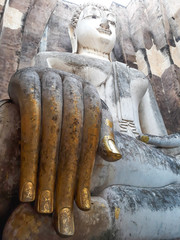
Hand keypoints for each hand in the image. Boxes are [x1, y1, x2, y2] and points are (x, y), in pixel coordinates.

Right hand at [9, 67, 120, 236]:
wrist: (37, 79)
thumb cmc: (65, 103)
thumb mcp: (85, 117)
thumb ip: (100, 134)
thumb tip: (115, 157)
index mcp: (91, 94)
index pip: (92, 136)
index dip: (87, 169)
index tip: (82, 202)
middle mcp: (74, 85)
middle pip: (73, 135)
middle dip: (66, 175)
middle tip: (60, 208)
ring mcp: (50, 80)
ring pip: (51, 130)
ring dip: (46, 168)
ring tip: (42, 203)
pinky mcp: (27, 80)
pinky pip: (30, 119)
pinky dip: (29, 151)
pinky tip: (27, 179)